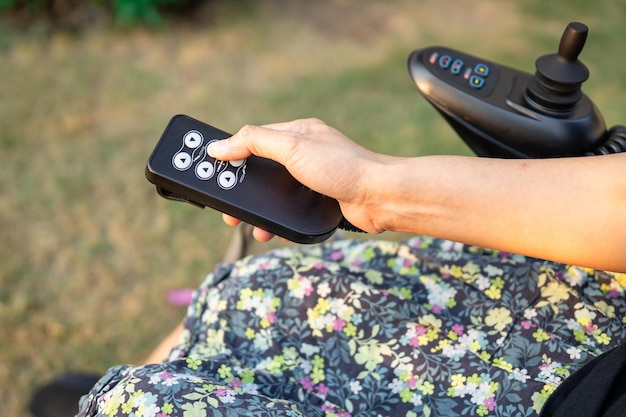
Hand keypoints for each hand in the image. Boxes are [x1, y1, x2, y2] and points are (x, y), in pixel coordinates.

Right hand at [208, 118, 389, 240]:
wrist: (379, 197)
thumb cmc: (341, 168)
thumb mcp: (292, 147)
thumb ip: (254, 143)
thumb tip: (219, 145)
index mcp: (297, 132)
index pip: (254, 139)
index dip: (232, 155)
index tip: (212, 170)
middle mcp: (304, 153)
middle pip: (261, 170)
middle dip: (242, 188)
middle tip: (226, 207)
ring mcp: (312, 178)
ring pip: (275, 193)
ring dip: (258, 209)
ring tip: (247, 225)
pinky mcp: (320, 199)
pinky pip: (289, 209)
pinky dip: (277, 219)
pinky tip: (271, 229)